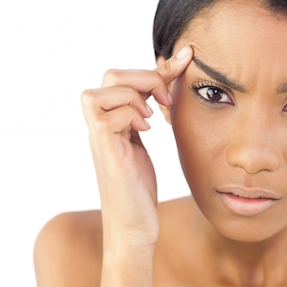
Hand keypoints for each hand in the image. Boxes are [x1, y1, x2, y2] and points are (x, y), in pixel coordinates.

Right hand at [81, 46, 192, 246]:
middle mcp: (100, 126)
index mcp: (110, 120)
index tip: (187, 59)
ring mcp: (99, 140)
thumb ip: (146, 113)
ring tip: (153, 120)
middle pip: (110, 75)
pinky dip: (130, 117)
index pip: (124, 77)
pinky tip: (146, 132)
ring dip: (134, 99)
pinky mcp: (106, 155)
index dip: (157, 67)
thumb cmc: (139, 187)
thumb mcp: (144, 141)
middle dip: (144, 79)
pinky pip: (107, 117)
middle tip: (165, 101)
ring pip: (100, 92)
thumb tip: (165, 83)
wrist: (134, 227)